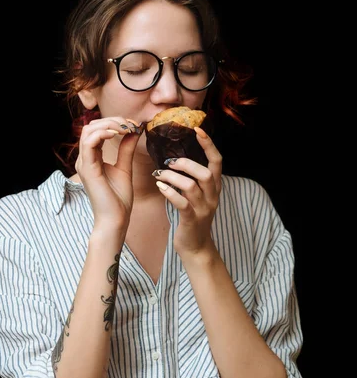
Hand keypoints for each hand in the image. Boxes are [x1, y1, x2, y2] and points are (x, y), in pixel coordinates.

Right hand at [75, 117, 141, 233]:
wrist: (116, 219)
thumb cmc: (118, 199)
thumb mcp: (125, 168)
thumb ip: (126, 149)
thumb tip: (133, 131)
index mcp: (92, 159)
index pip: (97, 131)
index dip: (115, 123)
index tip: (134, 126)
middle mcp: (85, 159)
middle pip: (91, 127)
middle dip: (112, 121)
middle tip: (131, 125)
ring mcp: (84, 164)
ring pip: (88, 131)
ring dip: (109, 125)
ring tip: (125, 128)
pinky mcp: (88, 169)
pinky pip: (89, 143)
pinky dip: (103, 133)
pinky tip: (117, 134)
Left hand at [154, 127, 221, 256]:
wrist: (196, 247)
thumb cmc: (192, 217)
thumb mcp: (198, 195)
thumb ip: (193, 178)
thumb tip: (177, 158)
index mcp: (214, 188)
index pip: (217, 161)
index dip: (209, 145)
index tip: (197, 129)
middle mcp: (212, 197)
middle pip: (204, 173)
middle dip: (186, 164)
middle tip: (170, 162)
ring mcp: (203, 209)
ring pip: (191, 186)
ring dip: (173, 177)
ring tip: (160, 175)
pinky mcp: (192, 220)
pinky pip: (181, 203)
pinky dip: (169, 192)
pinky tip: (160, 186)